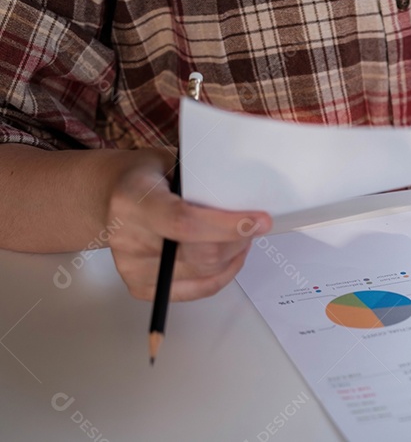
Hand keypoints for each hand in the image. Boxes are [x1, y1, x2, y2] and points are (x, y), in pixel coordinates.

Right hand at [104, 149, 272, 300]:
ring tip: (242, 236)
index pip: (184, 222)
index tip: (259, 220)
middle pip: (200, 254)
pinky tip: (230, 256)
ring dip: (234, 256)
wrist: (111, 196)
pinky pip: (197, 290)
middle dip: (239, 239)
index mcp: (132, 201)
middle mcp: (127, 238)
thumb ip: (201, 178)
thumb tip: (245, 194)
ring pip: (204, 274)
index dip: (227, 226)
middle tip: (255, 223)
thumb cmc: (145, 177)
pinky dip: (222, 274)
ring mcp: (131, 267)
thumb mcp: (170, 161)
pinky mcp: (140, 287)